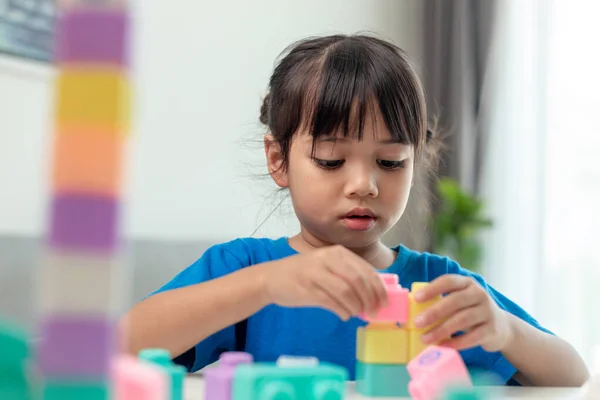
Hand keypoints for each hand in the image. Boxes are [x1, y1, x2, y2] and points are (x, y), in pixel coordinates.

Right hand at [258, 245, 387, 320]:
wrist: (271, 278)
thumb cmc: (304, 274)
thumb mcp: (327, 267)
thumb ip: (348, 276)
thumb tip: (373, 296)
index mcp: (337, 252)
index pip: (365, 270)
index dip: (378, 288)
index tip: (384, 302)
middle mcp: (328, 259)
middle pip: (358, 280)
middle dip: (370, 299)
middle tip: (374, 312)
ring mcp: (316, 273)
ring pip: (347, 292)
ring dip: (357, 307)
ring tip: (357, 314)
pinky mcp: (307, 288)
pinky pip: (332, 302)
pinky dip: (343, 311)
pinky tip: (345, 315)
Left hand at [413, 274, 512, 351]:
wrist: (502, 327)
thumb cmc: (470, 311)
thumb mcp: (460, 301)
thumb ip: (442, 300)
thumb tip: (413, 308)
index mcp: (467, 283)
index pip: (449, 281)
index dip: (432, 289)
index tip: (416, 298)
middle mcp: (480, 294)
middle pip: (455, 301)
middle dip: (434, 312)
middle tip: (417, 322)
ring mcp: (488, 311)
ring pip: (462, 319)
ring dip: (441, 330)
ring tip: (425, 338)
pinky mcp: (492, 330)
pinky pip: (471, 337)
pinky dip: (455, 342)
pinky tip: (442, 345)